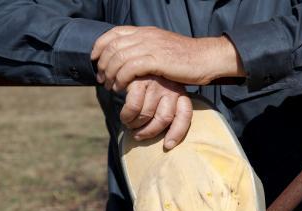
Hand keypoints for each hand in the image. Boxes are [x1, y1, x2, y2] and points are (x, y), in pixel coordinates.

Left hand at [91, 26, 244, 90]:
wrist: (205, 58)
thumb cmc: (185, 58)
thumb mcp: (162, 48)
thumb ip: (145, 49)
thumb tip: (130, 58)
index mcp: (145, 31)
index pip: (114, 33)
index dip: (100, 46)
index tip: (95, 60)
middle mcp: (145, 36)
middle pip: (112, 46)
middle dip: (102, 64)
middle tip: (102, 79)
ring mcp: (151, 46)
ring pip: (118, 57)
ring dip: (110, 74)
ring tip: (111, 87)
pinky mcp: (156, 60)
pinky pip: (129, 68)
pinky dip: (121, 79)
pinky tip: (122, 88)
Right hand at [121, 75, 191, 149]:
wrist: (132, 63)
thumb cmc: (148, 85)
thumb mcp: (162, 95)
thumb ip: (164, 111)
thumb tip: (165, 142)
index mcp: (180, 93)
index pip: (185, 115)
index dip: (177, 132)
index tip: (168, 145)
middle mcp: (170, 88)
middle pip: (164, 119)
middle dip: (149, 132)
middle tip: (138, 135)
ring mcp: (155, 84)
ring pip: (147, 114)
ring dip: (135, 125)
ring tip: (129, 125)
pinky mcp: (139, 81)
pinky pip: (133, 107)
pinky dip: (127, 116)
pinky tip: (124, 116)